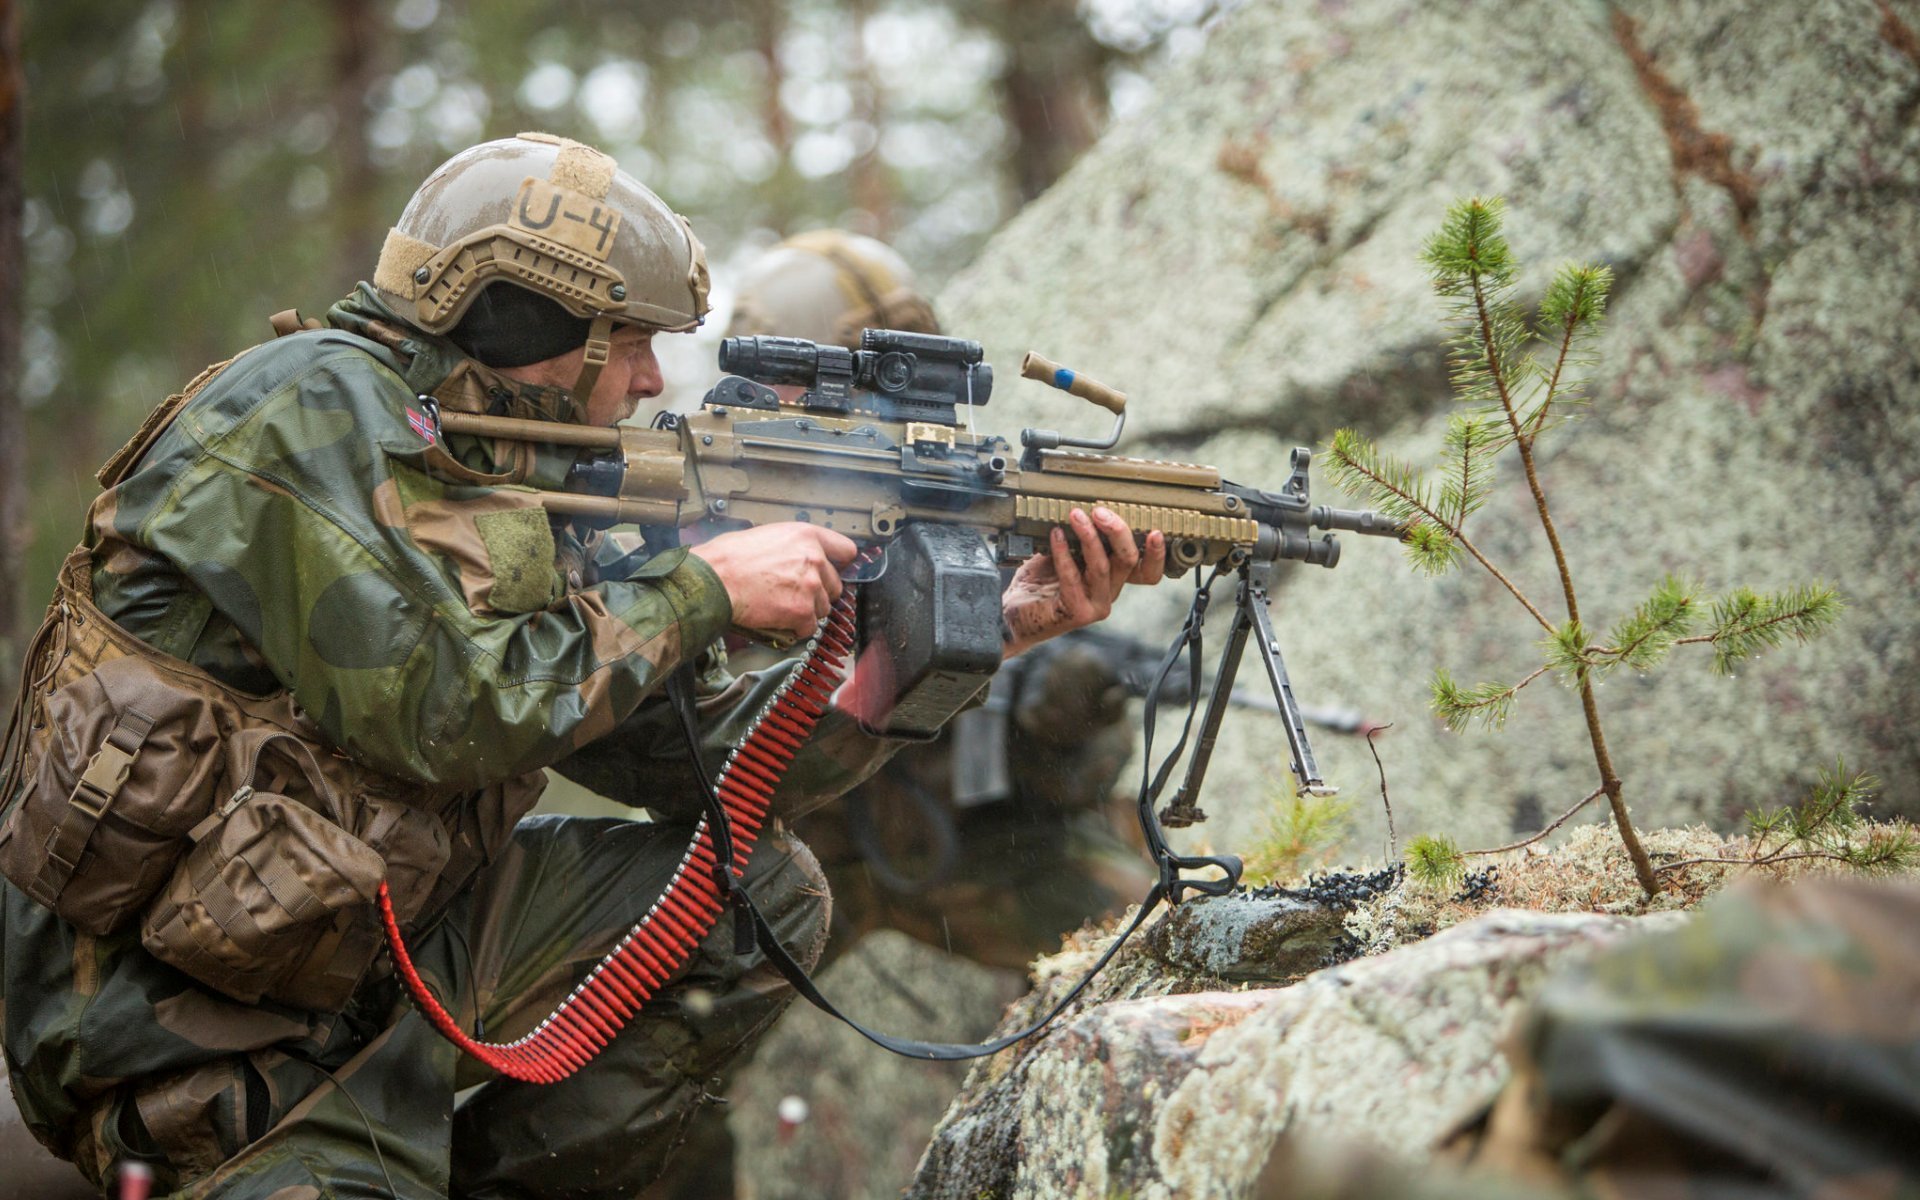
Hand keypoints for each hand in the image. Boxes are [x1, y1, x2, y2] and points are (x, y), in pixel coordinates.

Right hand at [689, 523, 858, 644]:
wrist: (714, 581)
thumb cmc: (729, 559)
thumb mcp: (767, 536)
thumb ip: (793, 547)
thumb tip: (799, 557)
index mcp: (807, 536)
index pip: (846, 550)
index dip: (837, 564)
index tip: (831, 571)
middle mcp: (814, 559)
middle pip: (834, 585)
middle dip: (817, 593)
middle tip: (794, 594)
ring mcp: (810, 587)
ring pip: (823, 608)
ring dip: (805, 611)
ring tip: (780, 606)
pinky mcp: (802, 611)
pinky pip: (809, 627)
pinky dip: (795, 628)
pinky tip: (778, 619)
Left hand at [1001, 506, 1165, 658]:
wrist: (1012, 614)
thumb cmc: (1037, 584)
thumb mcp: (1062, 554)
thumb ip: (1078, 538)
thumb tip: (1083, 508)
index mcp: (1111, 580)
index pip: (1147, 572)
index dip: (1156, 555)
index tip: (1156, 532)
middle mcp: (1108, 594)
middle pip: (1128, 561)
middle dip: (1117, 531)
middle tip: (1100, 511)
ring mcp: (1095, 606)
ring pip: (1103, 566)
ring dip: (1089, 536)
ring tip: (1075, 515)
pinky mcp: (1078, 613)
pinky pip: (1074, 578)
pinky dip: (1064, 553)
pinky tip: (1056, 536)